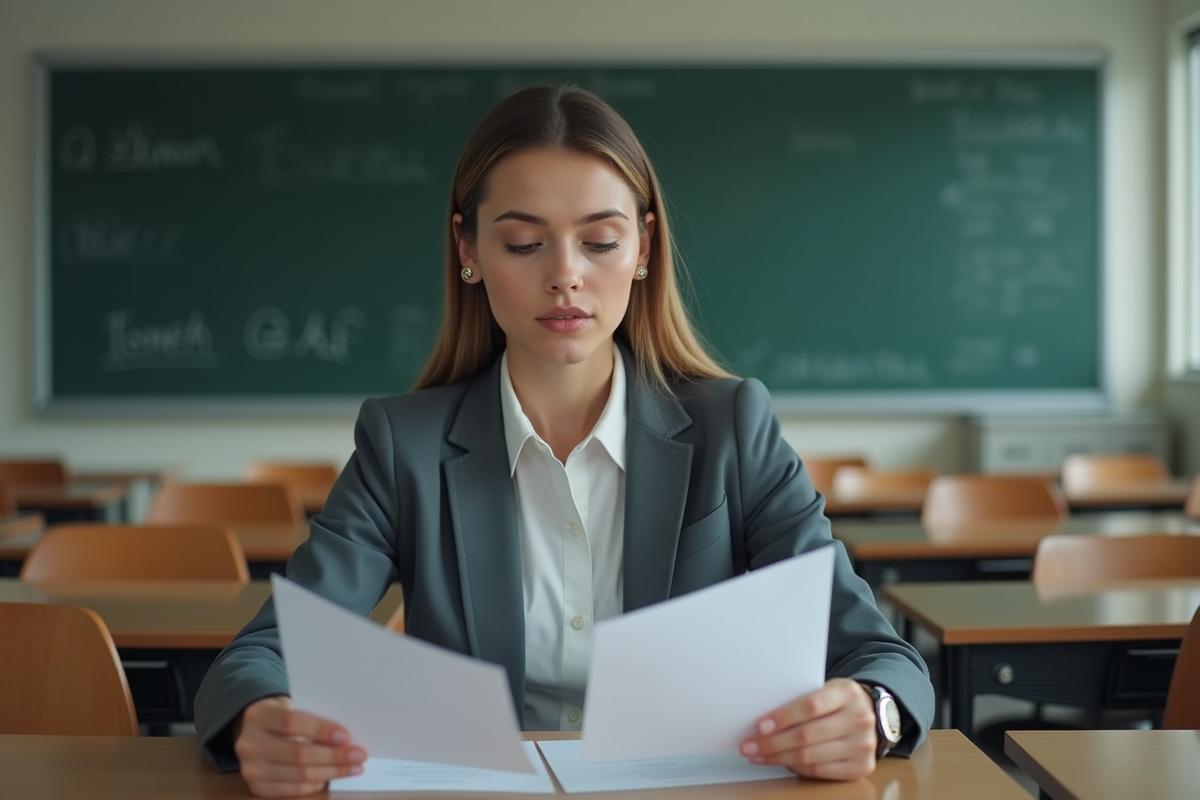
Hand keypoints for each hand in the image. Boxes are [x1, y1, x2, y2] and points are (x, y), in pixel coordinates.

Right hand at [233, 695, 366, 796]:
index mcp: (258, 715)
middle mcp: (249, 743)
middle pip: (298, 753)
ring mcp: (250, 768)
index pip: (293, 723)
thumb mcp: (290, 705)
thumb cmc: (280, 714)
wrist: (250, 729)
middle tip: (359, 756)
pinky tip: (329, 778)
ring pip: (298, 774)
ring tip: (353, 768)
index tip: (346, 736)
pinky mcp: (256, 786)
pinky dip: (314, 784)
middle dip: (333, 756)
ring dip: (331, 772)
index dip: (321, 730)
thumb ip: (310, 717)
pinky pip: (291, 789)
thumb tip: (345, 738)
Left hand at [739, 678, 877, 780]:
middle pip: (807, 735)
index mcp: (847, 693)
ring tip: (759, 756)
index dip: (783, 717)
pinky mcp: (861, 767)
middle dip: (772, 743)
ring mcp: (863, 745)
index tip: (760, 726)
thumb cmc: (837, 701)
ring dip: (778, 758)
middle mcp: (859, 719)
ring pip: (810, 757)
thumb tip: (763, 720)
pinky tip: (781, 762)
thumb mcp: (826, 689)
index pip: (810, 706)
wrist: (870, 715)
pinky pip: (819, 772)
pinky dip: (796, 768)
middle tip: (749, 746)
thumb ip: (801, 698)